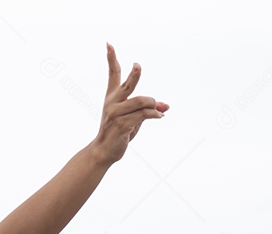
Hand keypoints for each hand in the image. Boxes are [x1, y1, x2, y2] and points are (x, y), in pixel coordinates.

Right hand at [90, 43, 167, 164]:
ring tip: (160, 109)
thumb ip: (148, 109)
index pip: (113, 74)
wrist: (104, 151)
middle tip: (138, 65)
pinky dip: (154, 114)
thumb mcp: (134, 118)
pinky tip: (159, 116)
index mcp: (112, 97)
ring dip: (153, 104)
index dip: (111, 58)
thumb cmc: (118, 133)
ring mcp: (115, 114)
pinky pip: (142, 115)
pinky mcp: (121, 125)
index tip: (108, 44)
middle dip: (134, 75)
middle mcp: (112, 103)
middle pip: (126, 85)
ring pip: (140, 102)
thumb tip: (166, 106)